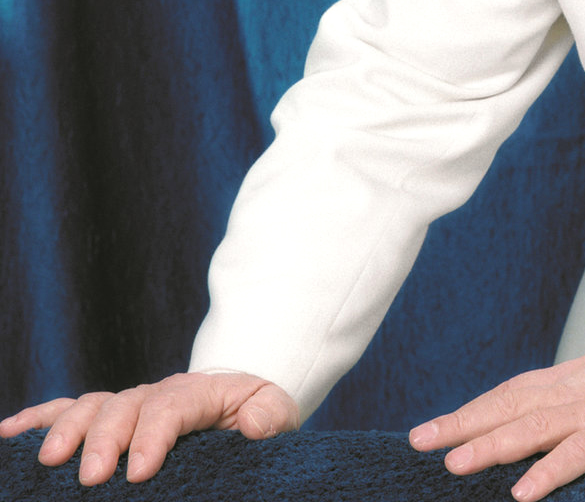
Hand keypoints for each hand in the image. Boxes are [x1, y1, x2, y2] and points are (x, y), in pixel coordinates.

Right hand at [0, 371, 299, 485]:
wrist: (243, 406)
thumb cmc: (257, 416)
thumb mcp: (274, 412)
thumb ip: (268, 416)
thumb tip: (253, 427)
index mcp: (201, 391)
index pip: (172, 406)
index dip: (153, 436)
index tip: (138, 472)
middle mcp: (159, 393)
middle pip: (125, 405)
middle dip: (104, 439)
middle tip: (90, 477)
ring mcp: (131, 404)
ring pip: (92, 406)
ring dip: (67, 430)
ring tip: (48, 462)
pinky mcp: (110, 418)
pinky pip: (69, 410)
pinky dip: (39, 419)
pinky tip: (10, 434)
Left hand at [409, 335, 584, 500]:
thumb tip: (556, 419)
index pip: (518, 388)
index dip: (477, 406)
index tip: (439, 424)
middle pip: (514, 400)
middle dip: (465, 421)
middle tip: (420, 440)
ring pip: (536, 423)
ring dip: (492, 444)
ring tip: (452, 464)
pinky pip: (583, 450)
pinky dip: (551, 469)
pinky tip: (523, 490)